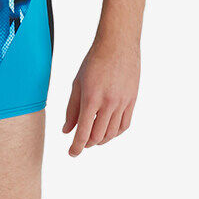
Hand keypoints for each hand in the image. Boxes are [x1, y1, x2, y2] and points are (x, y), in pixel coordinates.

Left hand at [62, 39, 139, 156]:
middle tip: (81, 142)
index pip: (83, 131)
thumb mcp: (77, 83)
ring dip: (101, 140)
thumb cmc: (94, 61)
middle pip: (98, 136)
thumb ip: (71, 108)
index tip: (72, 153)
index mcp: (91, 98)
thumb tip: (66, 131)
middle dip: (87, 143)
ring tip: (93, 137)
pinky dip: (115, 133)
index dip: (77, 146)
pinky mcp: (132, 100)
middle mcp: (108, 103)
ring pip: (112, 133)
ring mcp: (122, 103)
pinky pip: (125, 125)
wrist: (118, 45)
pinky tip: (108, 131)